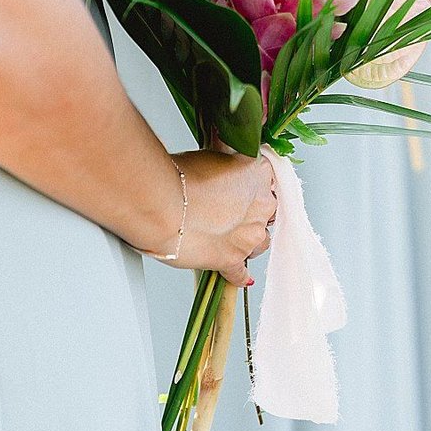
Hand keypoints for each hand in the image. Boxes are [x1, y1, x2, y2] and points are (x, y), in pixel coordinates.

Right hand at [157, 151, 276, 285]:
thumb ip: (225, 159)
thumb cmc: (181, 178)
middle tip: (227, 212)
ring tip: (227, 237)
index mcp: (258, 174)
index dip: (249, 185)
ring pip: (260, 242)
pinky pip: (240, 273)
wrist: (164, 207)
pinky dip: (239, 276)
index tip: (237, 188)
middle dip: (250, 213)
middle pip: (266, 212)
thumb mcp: (210, 154)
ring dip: (247, 240)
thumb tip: (224, 155)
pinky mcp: (232, 260)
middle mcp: (261, 206)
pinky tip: (240, 277)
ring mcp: (249, 236)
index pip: (266, 180)